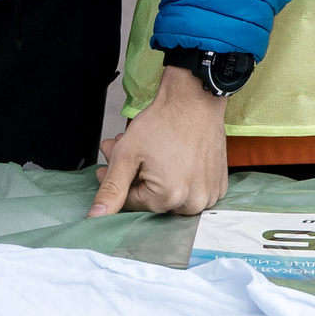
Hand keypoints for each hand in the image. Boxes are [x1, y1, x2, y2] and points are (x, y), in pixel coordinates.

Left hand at [91, 65, 227, 216]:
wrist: (195, 99)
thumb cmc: (164, 121)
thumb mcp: (127, 154)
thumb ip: (111, 189)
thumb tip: (96, 216)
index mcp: (169, 197)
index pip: (131, 202)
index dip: (116, 182)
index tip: (109, 167)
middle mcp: (194, 201)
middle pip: (151, 199)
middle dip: (134, 177)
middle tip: (128, 153)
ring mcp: (210, 193)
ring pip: (171, 196)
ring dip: (155, 178)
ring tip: (148, 154)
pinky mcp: (218, 184)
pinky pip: (191, 190)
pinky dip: (178, 177)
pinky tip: (170, 157)